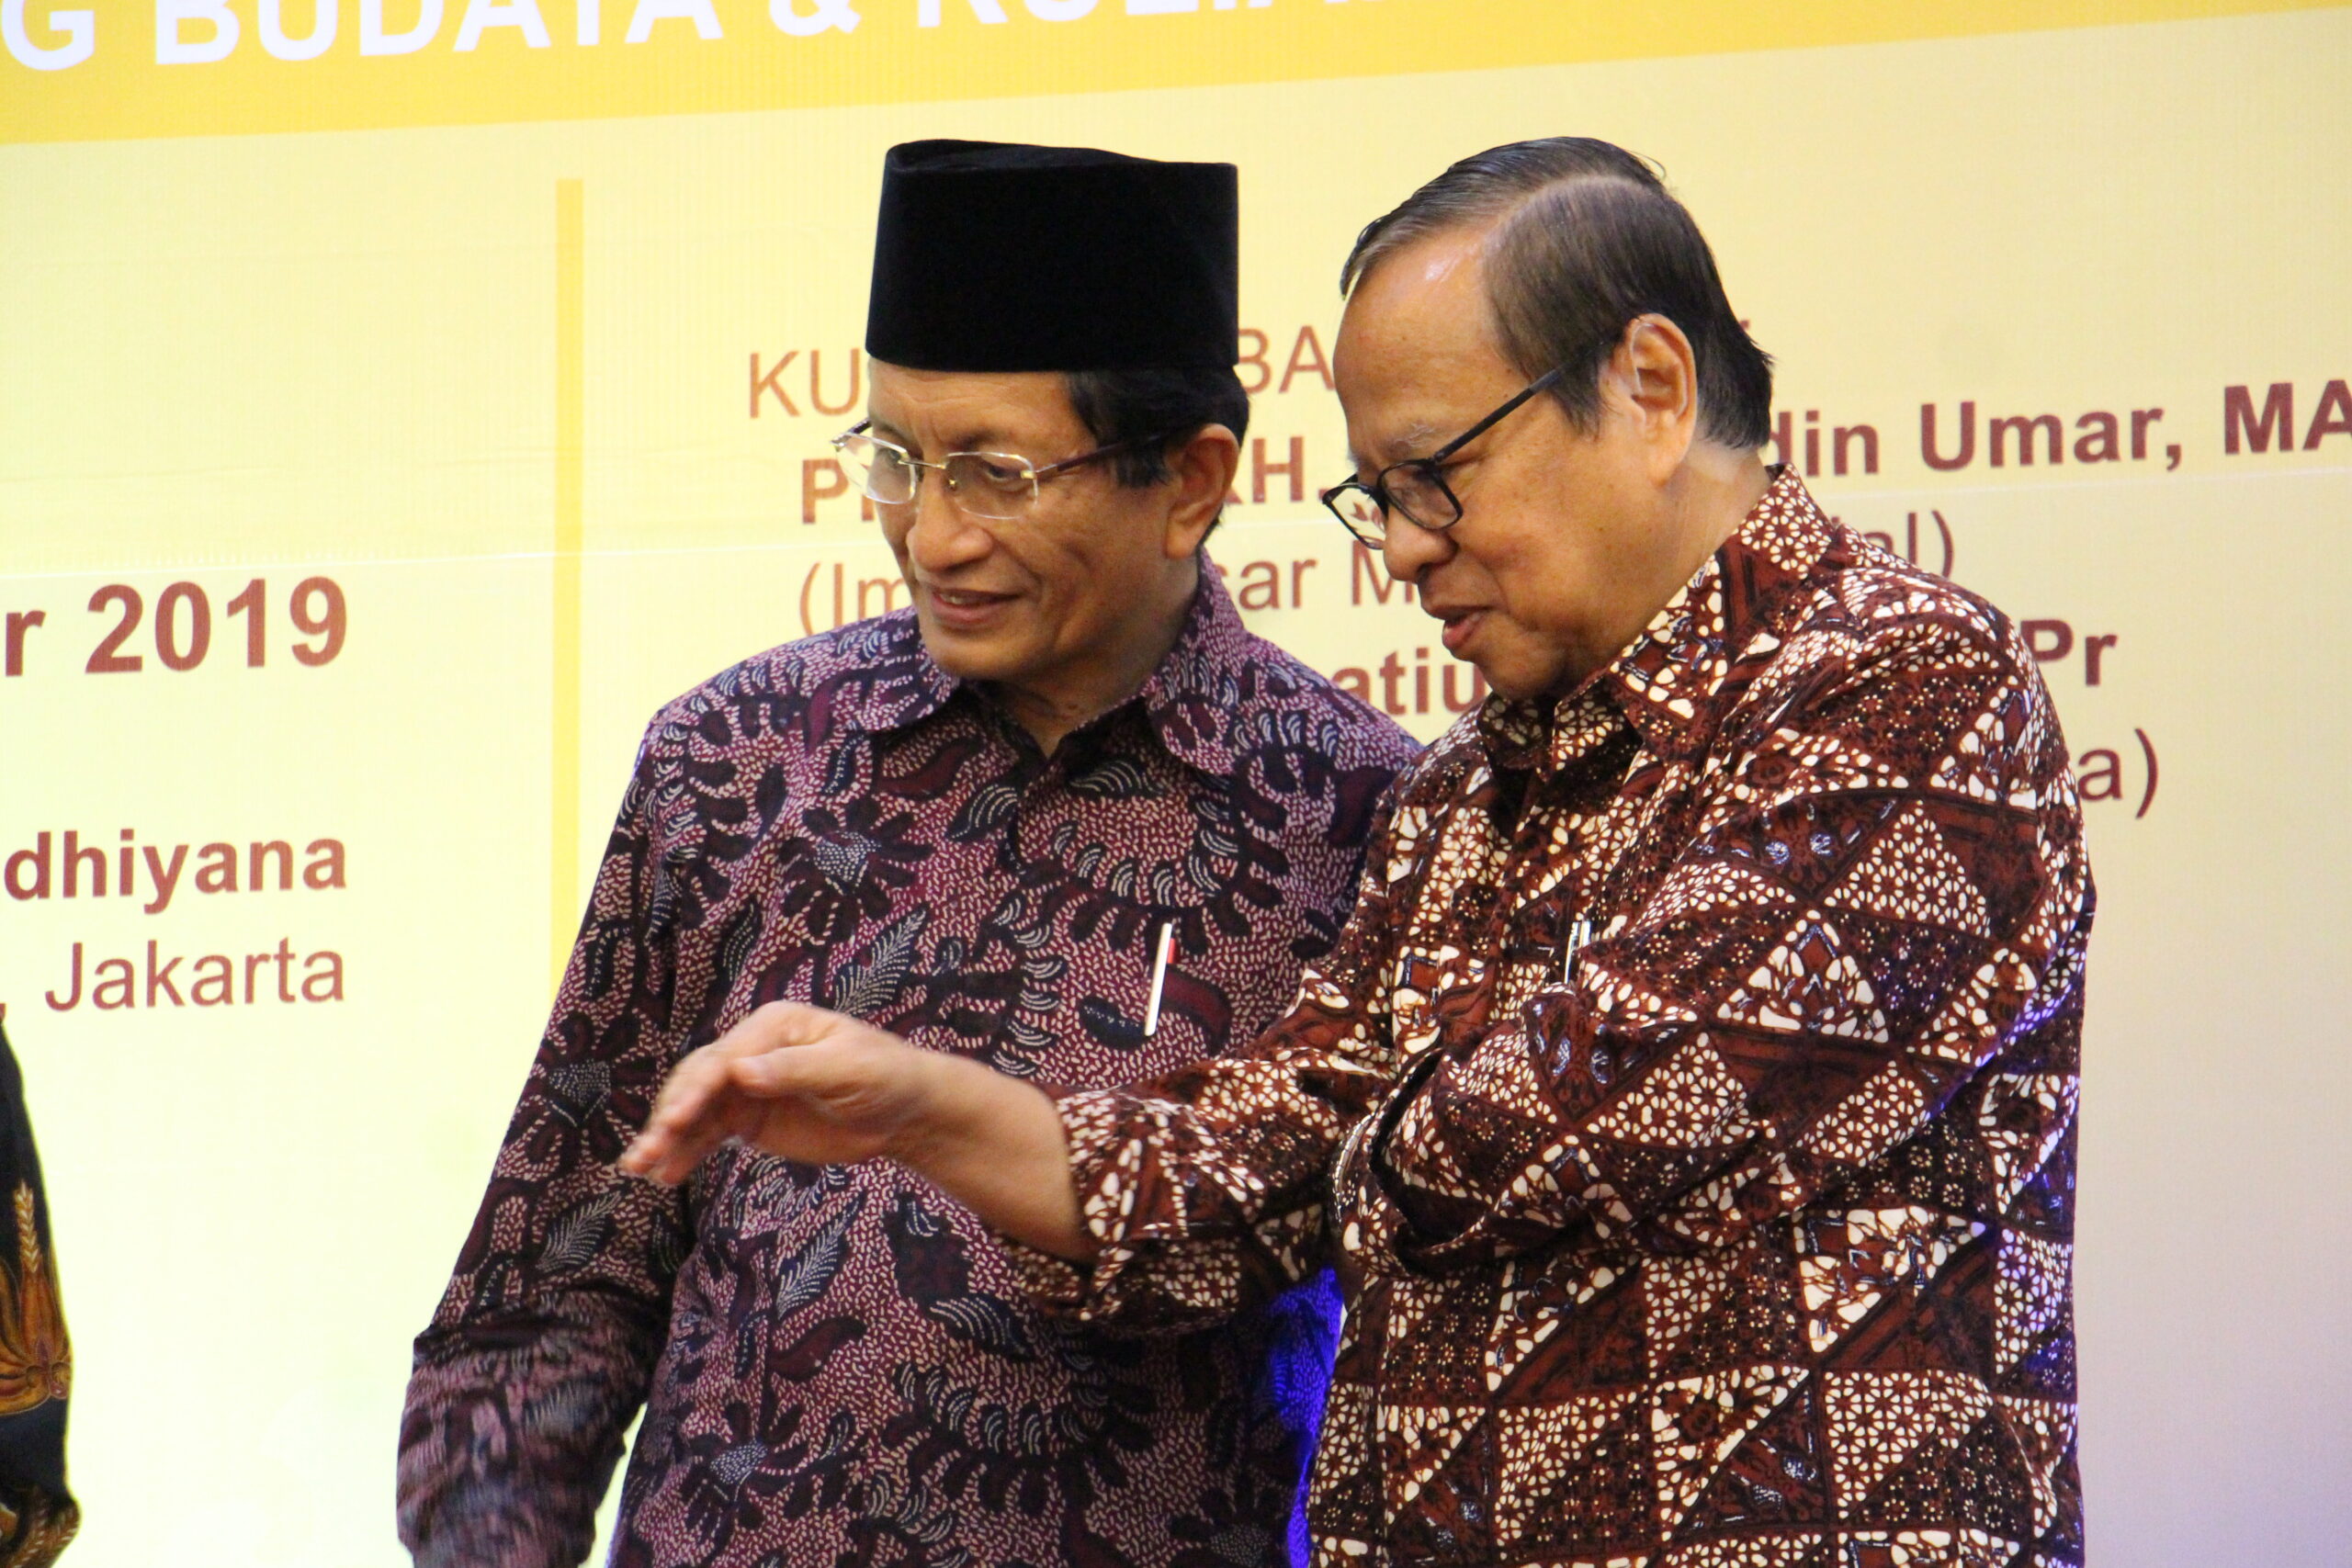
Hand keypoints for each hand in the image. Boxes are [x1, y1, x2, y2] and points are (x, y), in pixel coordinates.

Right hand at [619, 1002, 937, 1184]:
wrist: (905, 1112)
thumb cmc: (884, 1077)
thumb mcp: (847, 1069)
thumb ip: (793, 1070)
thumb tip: (740, 1071)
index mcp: (773, 1027)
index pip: (722, 1059)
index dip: (696, 1089)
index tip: (676, 1120)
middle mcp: (751, 1052)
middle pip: (697, 1082)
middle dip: (670, 1115)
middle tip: (649, 1151)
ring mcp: (746, 1088)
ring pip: (695, 1111)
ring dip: (666, 1137)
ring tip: (640, 1168)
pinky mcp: (749, 1119)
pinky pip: (709, 1136)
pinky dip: (687, 1153)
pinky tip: (666, 1175)